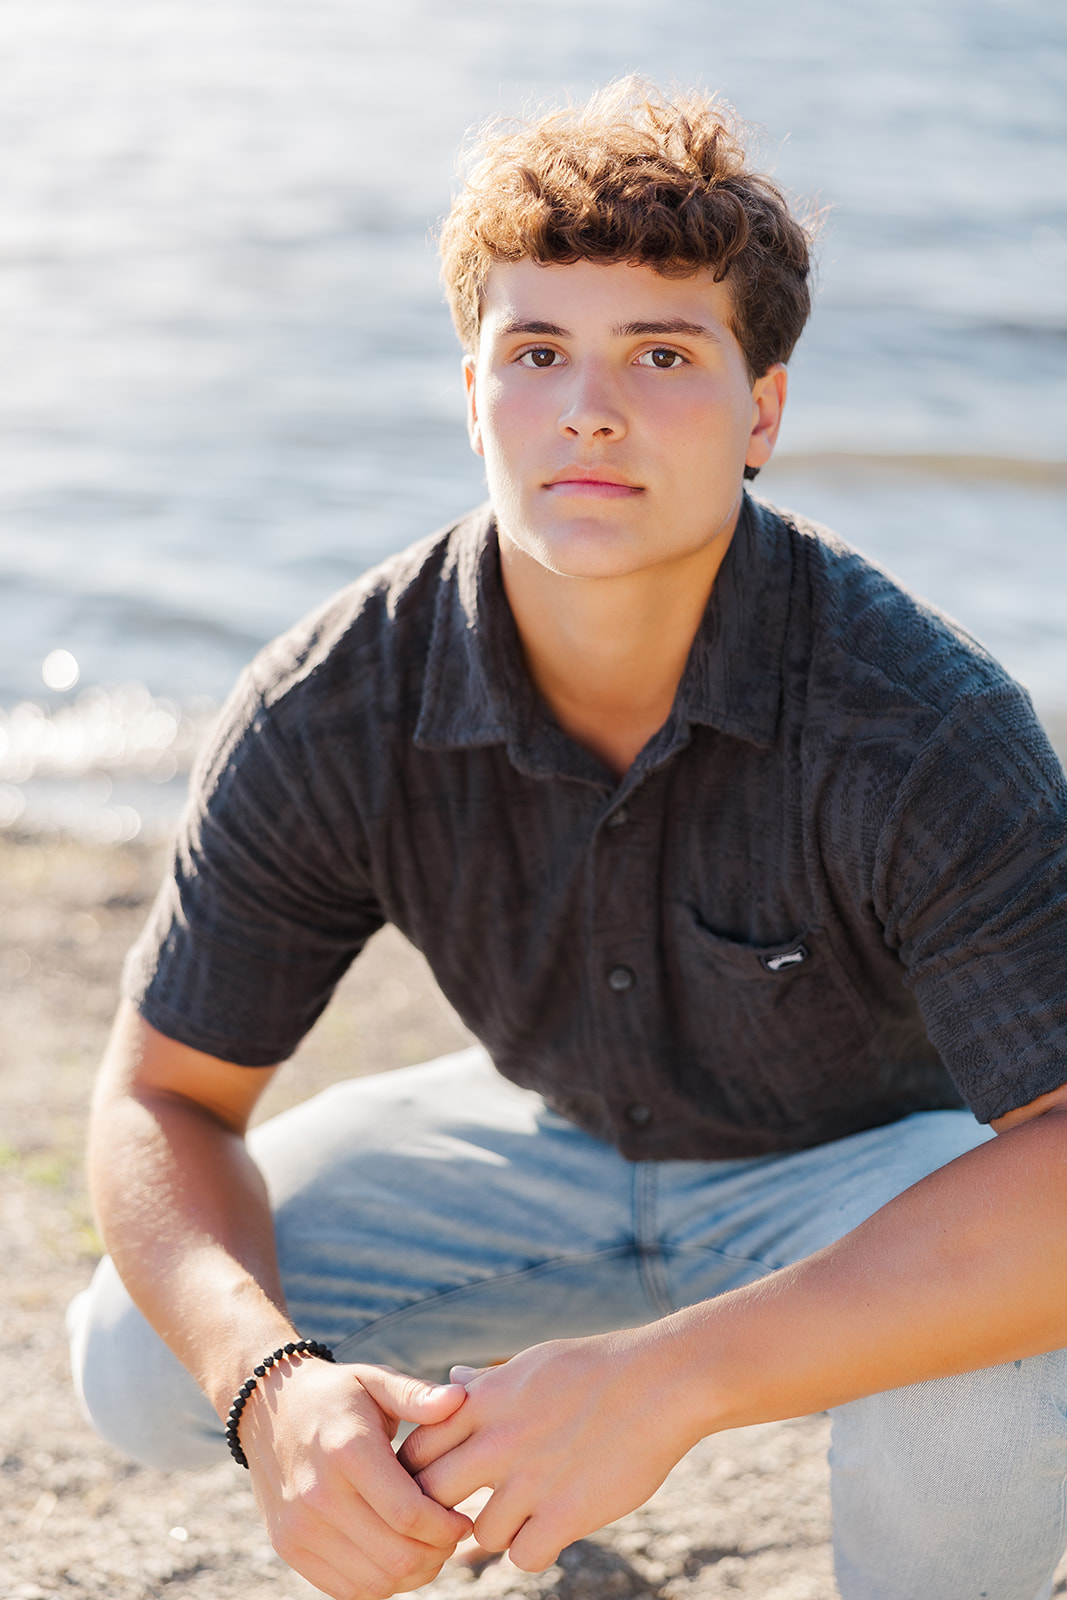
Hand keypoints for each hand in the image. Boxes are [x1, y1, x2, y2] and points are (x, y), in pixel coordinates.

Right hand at [239, 1355, 472, 1599]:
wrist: (268, 1408)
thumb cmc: (335, 1394)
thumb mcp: (374, 1379)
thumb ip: (416, 1394)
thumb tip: (459, 1398)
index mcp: (348, 1451)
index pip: (409, 1514)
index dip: (446, 1527)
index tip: (462, 1520)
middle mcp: (318, 1494)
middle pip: (396, 1556)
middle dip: (435, 1554)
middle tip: (449, 1537)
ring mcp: (299, 1526)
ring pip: (374, 1582)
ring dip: (411, 1574)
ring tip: (426, 1547)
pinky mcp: (288, 1546)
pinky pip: (345, 1588)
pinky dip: (378, 1583)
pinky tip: (393, 1555)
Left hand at [399, 1326, 697, 1572]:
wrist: (660, 1382)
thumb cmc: (597, 1368)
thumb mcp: (531, 1364)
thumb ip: (485, 1383)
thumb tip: (450, 1380)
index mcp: (482, 1401)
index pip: (414, 1450)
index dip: (419, 1473)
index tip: (441, 1481)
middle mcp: (496, 1441)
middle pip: (431, 1497)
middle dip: (445, 1511)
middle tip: (469, 1513)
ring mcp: (529, 1481)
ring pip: (481, 1534)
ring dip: (500, 1531)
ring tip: (525, 1515)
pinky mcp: (565, 1514)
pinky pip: (523, 1557)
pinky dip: (536, 1550)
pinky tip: (553, 1530)